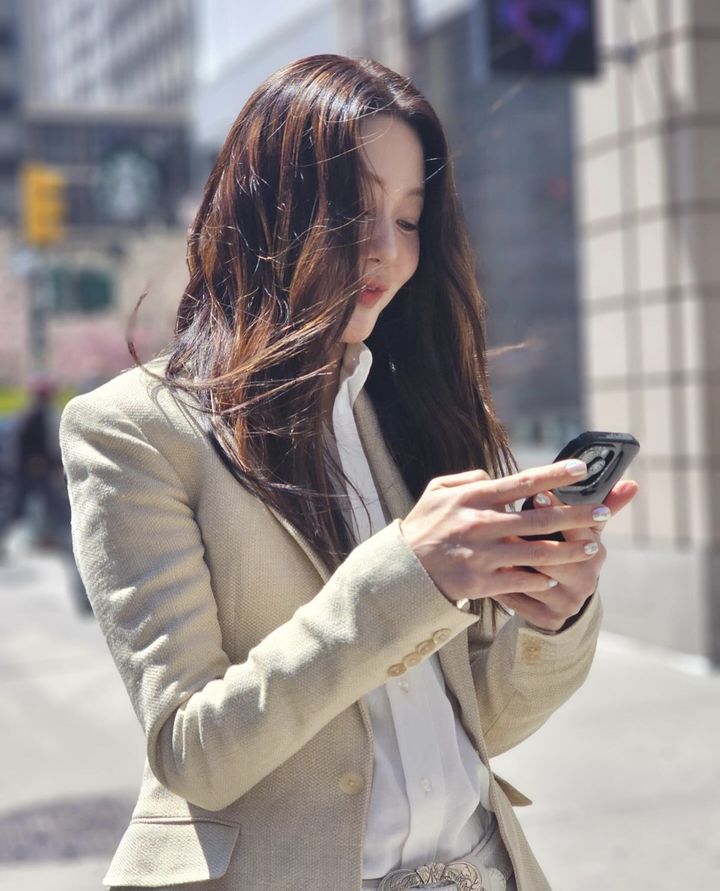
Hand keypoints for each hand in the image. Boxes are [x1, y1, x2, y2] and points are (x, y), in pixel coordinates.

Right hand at [400, 460, 621, 606]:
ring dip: (570, 550)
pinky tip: (556, 577)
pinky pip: (520, 580)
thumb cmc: (422, 528)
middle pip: (540, 518)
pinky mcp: (481, 582)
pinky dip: (540, 579)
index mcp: (473, 498)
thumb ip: (467, 480)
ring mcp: (483, 555)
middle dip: (577, 515)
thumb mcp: (436, 492)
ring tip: (593, 547)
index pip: (523, 482)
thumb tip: (493, 478)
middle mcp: (481, 524)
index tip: (582, 469)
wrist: (401, 571)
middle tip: (605, 512)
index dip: (555, 475)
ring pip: (538, 552)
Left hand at [494, 479, 639, 630]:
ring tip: (487, 544)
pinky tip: (482, 569)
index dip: (557, 512)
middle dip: (526, 539)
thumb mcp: (587, 531)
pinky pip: (516, 599)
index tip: (536, 493)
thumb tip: (632, 483)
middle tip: (502, 520)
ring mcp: (565, 603)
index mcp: (597, 555)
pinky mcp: (545, 619)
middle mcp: (585, 581)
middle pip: (551, 558)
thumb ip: (605, 506)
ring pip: (530, 580)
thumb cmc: (571, 552)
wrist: (565, 599)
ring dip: (507, 562)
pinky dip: (498, 584)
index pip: (578, 532)